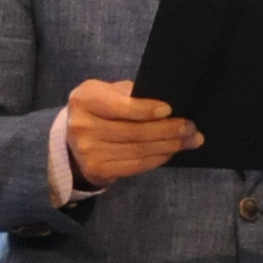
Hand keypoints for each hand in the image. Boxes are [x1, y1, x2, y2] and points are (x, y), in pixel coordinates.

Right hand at [63, 78, 200, 187]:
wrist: (72, 140)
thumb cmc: (99, 110)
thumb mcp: (107, 92)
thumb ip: (130, 94)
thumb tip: (168, 106)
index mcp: (85, 99)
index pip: (121, 106)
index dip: (146, 110)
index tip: (170, 110)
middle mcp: (82, 126)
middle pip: (134, 131)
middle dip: (168, 130)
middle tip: (191, 127)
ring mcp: (88, 151)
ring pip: (138, 149)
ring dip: (169, 146)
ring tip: (190, 140)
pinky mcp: (97, 170)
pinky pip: (135, 165)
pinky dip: (157, 158)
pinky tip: (170, 152)